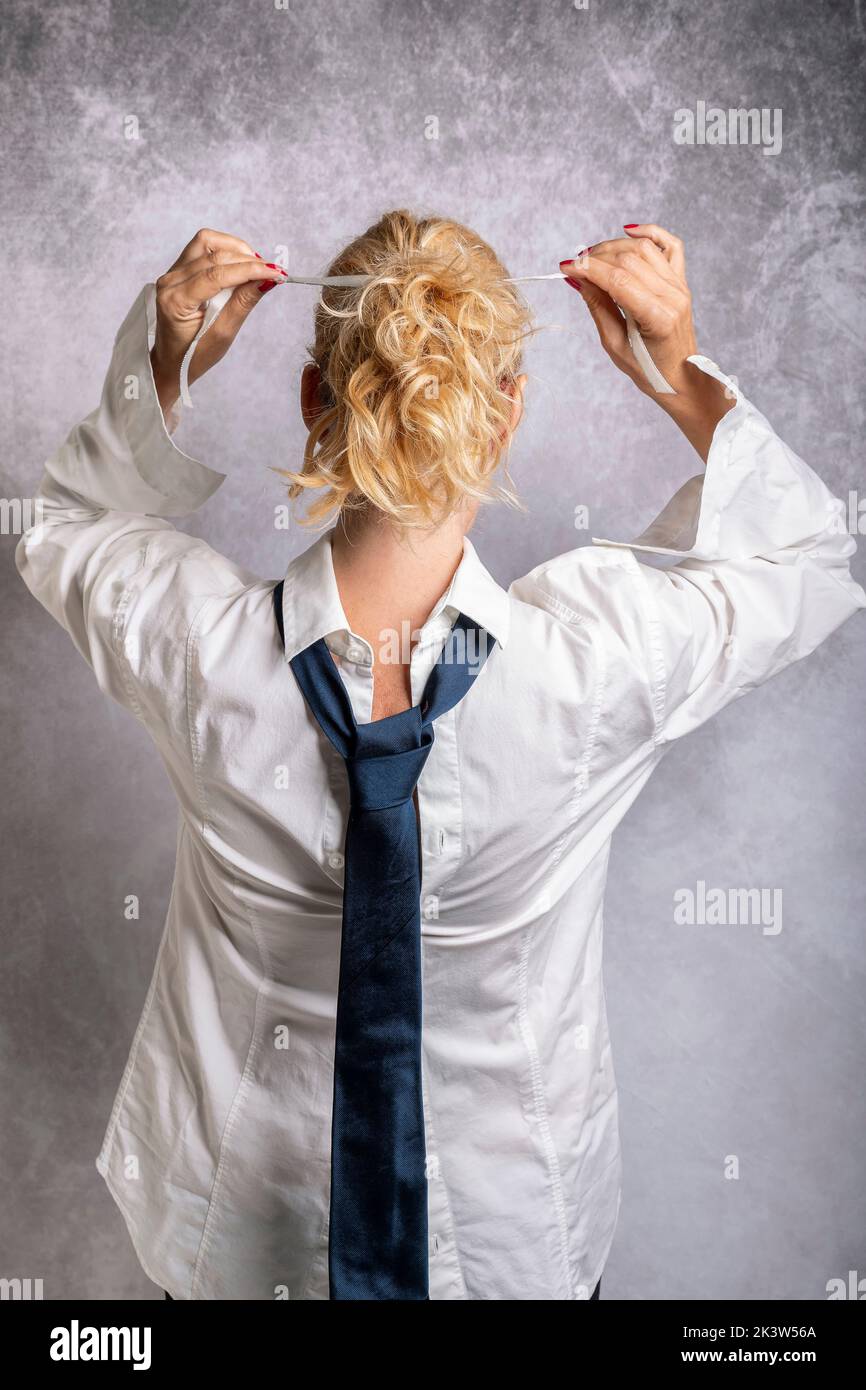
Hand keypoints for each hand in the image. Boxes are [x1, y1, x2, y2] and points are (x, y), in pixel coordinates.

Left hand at [150, 228, 287, 413]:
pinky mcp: (178, 269)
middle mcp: (170, 281)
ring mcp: (171, 272)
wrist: (172, 361)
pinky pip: (202, 247)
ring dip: (235, 249)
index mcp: (176, 302)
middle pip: (213, 254)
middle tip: (273, 272)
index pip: (217, 274)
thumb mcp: (223, 334)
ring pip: (207, 242)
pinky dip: (225, 250)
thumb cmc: (195, 354)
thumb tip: (266, 279)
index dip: (249, 270)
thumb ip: (243, 302)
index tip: (276, 273)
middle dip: (247, 260)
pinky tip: (240, 263)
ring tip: (256, 266)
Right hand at [560, 223, 734, 459]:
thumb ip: (599, 307)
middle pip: (630, 258)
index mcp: (657, 317)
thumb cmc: (649, 370)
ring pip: (644, 248)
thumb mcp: (615, 345)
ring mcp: (679, 286)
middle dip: (597, 256)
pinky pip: (670, 245)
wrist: (681, 378)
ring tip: (593, 257)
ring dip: (614, 246)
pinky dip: (651, 232)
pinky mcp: (681, 281)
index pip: (618, 279)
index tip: (565, 266)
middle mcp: (672, 296)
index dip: (588, 268)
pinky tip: (628, 231)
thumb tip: (580, 278)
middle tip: (575, 264)